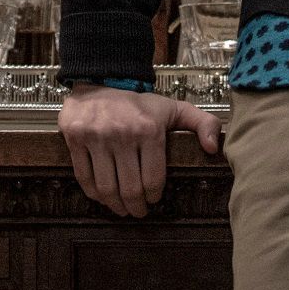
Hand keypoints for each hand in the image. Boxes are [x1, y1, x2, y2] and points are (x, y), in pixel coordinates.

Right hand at [59, 83, 224, 217]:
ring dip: (115, 205)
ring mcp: (96, 136)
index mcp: (149, 130)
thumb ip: (202, 123)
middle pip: (129, 188)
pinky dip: (93, 193)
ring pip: (106, 187)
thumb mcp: (174, 108)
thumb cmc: (138, 102)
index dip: (154, 196)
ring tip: (121, 208)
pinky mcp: (76, 138)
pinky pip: (84, 176)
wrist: (101, 78)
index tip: (153, 199)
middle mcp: (122, 134)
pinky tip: (102, 196)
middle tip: (137, 211)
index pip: (153, 179)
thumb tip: (213, 148)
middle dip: (135, 207)